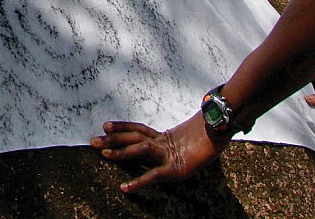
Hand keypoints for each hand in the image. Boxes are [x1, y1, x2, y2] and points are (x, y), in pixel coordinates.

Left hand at [91, 114, 227, 192]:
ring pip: (139, 151)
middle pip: (132, 138)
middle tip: (92, 141)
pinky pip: (153, 176)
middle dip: (112, 139)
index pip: (138, 129)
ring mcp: (168, 155)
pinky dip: (138, 182)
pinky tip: (125, 189)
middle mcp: (163, 143)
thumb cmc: (209, 137)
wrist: (223, 134)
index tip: (104, 125)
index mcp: (164, 136)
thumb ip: (176, 140)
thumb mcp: (187, 141)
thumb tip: (169, 137)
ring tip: (104, 155)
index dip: (121, 127)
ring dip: (120, 152)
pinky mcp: (176, 170)